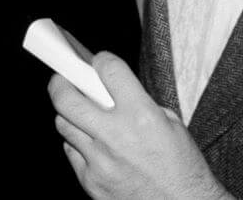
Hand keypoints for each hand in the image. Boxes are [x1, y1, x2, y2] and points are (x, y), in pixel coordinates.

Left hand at [48, 52, 232, 199]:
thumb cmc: (182, 168)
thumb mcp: (171, 123)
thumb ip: (139, 103)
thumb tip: (113, 92)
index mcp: (140, 115)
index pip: (108, 71)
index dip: (100, 60)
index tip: (97, 61)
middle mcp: (115, 136)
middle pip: (67, 98)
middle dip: (61, 81)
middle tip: (63, 78)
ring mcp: (98, 160)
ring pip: (64, 125)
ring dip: (70, 114)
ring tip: (81, 112)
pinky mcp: (90, 181)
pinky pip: (71, 153)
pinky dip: (77, 143)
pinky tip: (91, 142)